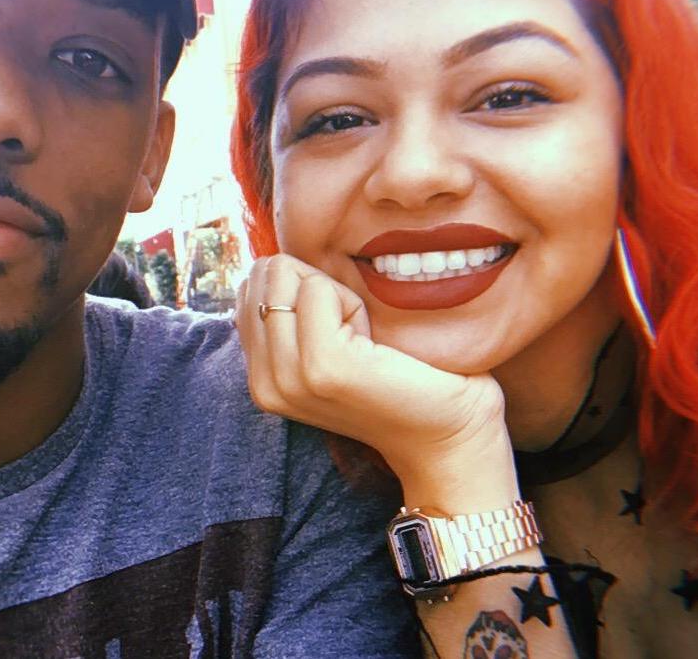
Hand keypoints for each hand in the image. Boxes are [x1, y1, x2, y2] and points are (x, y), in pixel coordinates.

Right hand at [235, 254, 512, 495]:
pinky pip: (317, 290)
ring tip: (362, 339)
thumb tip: (270, 267)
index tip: (337, 328)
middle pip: (263, 274)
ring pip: (285, 277)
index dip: (300, 287)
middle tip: (353, 333)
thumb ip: (288, 313)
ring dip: (333, 294)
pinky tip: (372, 340)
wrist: (448, 431)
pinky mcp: (322, 367)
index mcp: (259, 377)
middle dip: (313, 286)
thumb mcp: (324, 342)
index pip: (249, 284)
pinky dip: (350, 300)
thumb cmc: (397, 375)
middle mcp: (263, 384)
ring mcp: (289, 379)